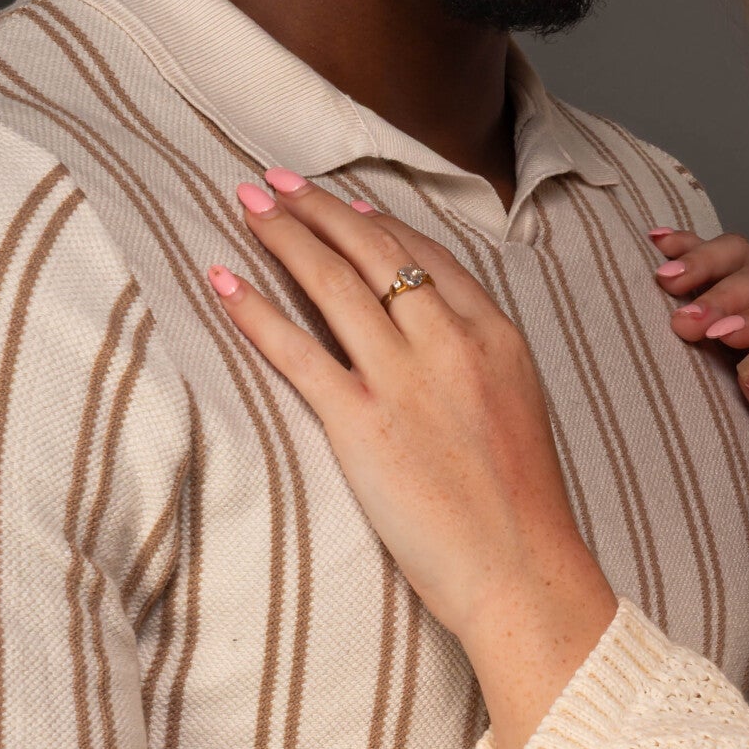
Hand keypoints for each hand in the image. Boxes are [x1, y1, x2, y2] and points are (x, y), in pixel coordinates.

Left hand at [215, 177, 614, 748]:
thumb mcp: (518, 409)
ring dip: (284, 235)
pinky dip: (256, 309)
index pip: (428, 256)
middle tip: (276, 179)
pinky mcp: (363, 423)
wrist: (523, 568)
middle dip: (319, 208)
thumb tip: (435, 335)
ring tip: (247, 205)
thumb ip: (478, 362)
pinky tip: (225, 280)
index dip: (377, 223)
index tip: (342, 203)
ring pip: (333, 284)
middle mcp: (451, 343)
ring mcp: (406, 379)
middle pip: (375, 254)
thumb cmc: (522, 508)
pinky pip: (298, 351)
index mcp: (496, 336)